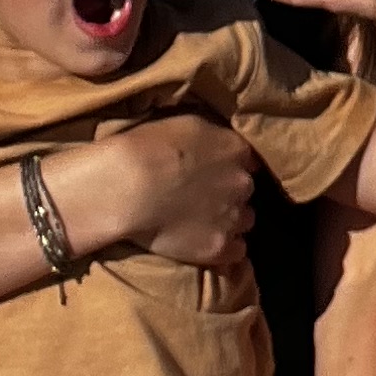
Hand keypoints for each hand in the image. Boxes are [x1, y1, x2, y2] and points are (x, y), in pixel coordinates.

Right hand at [58, 113, 259, 269]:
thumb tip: (219, 148)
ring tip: (201, 222)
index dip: (229, 167)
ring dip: (229, 220)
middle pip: (245, 191)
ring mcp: (233, 217)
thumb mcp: (187, 124)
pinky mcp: (220, 248)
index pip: (247, 160)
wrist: (127, 188)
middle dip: (229, 193)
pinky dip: (226, 248)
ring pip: (244, 220)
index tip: (212, 173)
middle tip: (202, 197)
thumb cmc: (148, 149)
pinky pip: (237, 251)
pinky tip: (206, 242)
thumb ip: (213, 138)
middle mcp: (243, 183)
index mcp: (236, 150)